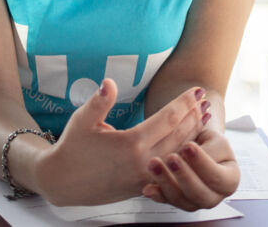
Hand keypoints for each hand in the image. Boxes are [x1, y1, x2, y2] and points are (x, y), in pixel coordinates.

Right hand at [33, 78, 205, 205]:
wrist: (62, 183)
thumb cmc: (71, 148)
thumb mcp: (82, 121)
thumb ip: (99, 102)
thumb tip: (109, 82)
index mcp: (131, 145)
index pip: (167, 119)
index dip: (184, 103)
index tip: (196, 90)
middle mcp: (143, 163)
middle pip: (178, 136)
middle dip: (194, 116)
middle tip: (205, 99)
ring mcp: (145, 177)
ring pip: (177, 153)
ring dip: (193, 133)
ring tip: (205, 117)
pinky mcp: (143, 186)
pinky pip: (170, 166)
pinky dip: (183, 151)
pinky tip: (190, 142)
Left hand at [141, 127, 239, 210]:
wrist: (199, 147)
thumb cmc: (209, 142)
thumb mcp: (214, 140)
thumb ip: (205, 148)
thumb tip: (186, 153)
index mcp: (230, 179)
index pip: (216, 175)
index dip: (202, 162)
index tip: (187, 146)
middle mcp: (215, 196)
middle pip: (200, 193)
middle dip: (183, 176)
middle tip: (170, 158)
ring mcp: (196, 202)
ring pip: (181, 199)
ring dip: (165, 182)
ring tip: (154, 165)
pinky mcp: (179, 202)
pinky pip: (167, 201)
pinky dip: (157, 194)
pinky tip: (148, 187)